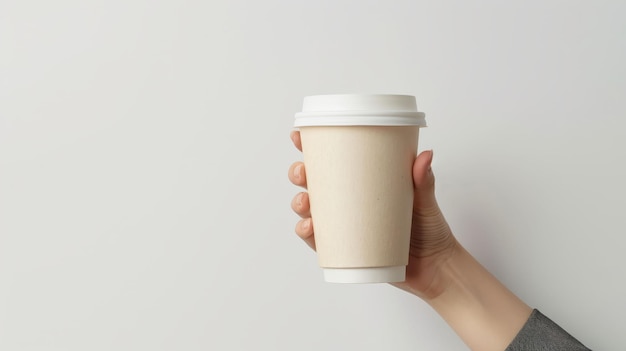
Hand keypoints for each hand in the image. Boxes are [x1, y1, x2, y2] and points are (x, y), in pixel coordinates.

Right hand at [288, 130, 457, 299]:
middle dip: (300, 174)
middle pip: (313, 183)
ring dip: (299, 204)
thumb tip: (426, 155)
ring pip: (310, 211)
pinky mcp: (345, 249)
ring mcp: (345, 225)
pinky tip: (308, 228)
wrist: (436, 268)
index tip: (299, 136)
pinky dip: (307, 234)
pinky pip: (319, 242)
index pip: (333, 160)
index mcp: (364, 182)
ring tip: (305, 203)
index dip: (310, 147)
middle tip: (303, 173)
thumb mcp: (425, 201)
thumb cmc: (430, 230)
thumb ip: (423, 180)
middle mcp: (349, 202)